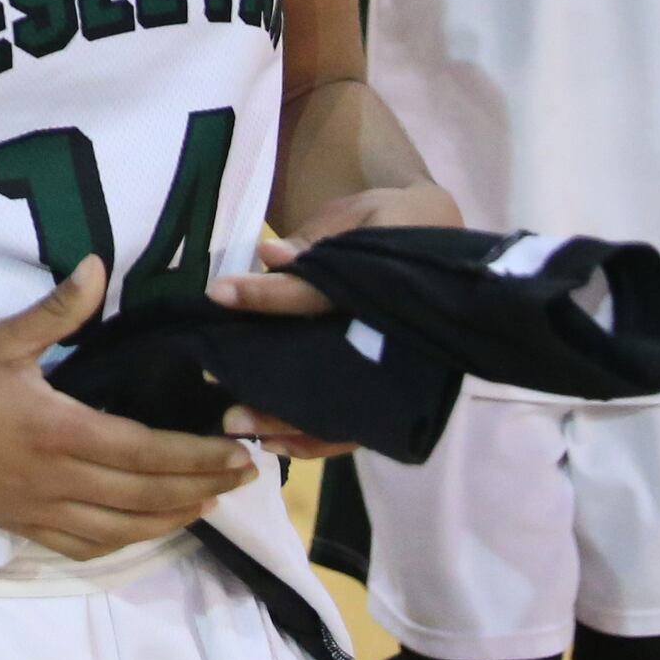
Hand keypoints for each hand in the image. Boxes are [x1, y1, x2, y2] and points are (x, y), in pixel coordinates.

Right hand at [0, 260, 264, 556]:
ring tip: (206, 504)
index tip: (240, 451)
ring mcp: (36, 510)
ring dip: (171, 520)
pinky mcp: (15, 525)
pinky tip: (138, 532)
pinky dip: (121, 543)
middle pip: (146, 496)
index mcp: (57, 430)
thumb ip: (56, 310)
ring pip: (121, 529)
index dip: (199, 456)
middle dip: (201, 488)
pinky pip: (81, 547)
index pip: (148, 452)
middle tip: (244, 476)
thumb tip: (100, 267)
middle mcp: (55, 480)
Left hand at [202, 186, 467, 454]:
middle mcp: (392, 338)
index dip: (267, 296)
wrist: (444, 240)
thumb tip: (268, 254)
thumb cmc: (396, 223)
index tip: (219, 294)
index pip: (318, 296)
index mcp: (385, 285)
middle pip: (326, 368)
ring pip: (340, 412)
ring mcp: (396, 372)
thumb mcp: (360, 217)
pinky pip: (354, 428)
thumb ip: (318, 238)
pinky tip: (274, 442)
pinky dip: (315, 439)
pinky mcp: (392, 393)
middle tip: (215, 378)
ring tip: (236, 421)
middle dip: (271, 380)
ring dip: (286, 421)